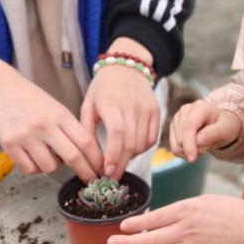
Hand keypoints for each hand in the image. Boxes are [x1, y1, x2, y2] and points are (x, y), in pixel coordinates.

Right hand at [0, 54, 100, 183]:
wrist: (1, 89)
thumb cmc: (31, 100)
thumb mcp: (56, 108)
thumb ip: (70, 130)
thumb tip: (88, 156)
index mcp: (59, 115)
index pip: (86, 141)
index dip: (96, 160)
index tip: (101, 169)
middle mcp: (44, 125)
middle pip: (73, 157)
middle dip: (85, 172)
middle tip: (90, 179)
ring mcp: (26, 136)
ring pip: (50, 167)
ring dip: (53, 166)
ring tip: (48, 155)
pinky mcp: (10, 145)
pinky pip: (30, 169)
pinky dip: (34, 168)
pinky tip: (33, 156)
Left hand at [81, 63, 160, 179]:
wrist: (126, 67)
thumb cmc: (103, 89)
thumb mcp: (88, 105)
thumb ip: (86, 130)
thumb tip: (88, 158)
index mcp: (111, 103)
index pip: (117, 134)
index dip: (114, 156)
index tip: (107, 171)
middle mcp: (131, 105)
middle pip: (130, 143)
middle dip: (121, 164)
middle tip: (112, 176)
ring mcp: (146, 108)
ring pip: (142, 144)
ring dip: (131, 157)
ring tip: (120, 159)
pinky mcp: (156, 111)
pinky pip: (152, 138)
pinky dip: (142, 149)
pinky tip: (131, 149)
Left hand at [109, 195, 243, 243]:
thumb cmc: (230, 211)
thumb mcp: (202, 201)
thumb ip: (181, 209)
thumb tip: (160, 217)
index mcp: (185, 210)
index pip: (154, 217)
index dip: (136, 223)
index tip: (122, 226)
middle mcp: (185, 229)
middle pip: (150, 237)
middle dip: (127, 241)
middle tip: (110, 243)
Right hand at [169, 99, 243, 162]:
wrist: (219, 125)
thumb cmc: (223, 127)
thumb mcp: (225, 130)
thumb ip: (213, 134)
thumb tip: (198, 140)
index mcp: (200, 107)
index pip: (188, 127)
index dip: (189, 144)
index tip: (192, 159)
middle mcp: (185, 110)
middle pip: (181, 138)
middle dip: (192, 150)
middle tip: (207, 147)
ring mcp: (177, 118)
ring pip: (176, 145)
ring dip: (190, 151)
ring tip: (202, 145)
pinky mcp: (173, 128)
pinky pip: (174, 148)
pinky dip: (185, 153)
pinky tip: (194, 147)